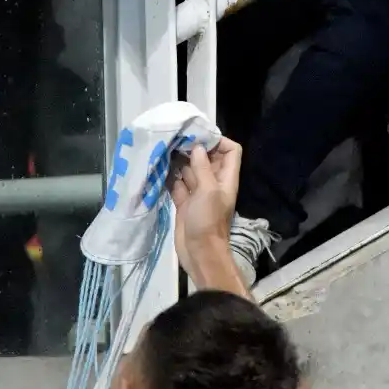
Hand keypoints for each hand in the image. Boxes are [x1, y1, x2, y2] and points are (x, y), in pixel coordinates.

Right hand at [169, 138, 241, 276]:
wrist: (199, 253)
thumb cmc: (208, 221)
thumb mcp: (208, 191)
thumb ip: (202, 168)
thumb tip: (197, 146)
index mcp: (225, 178)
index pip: (229, 151)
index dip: (218, 141)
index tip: (198, 136)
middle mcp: (212, 182)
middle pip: (207, 158)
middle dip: (193, 147)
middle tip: (174, 137)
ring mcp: (197, 193)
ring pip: (189, 169)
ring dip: (178, 160)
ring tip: (163, 147)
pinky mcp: (184, 202)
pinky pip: (177, 184)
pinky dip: (169, 176)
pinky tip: (158, 166)